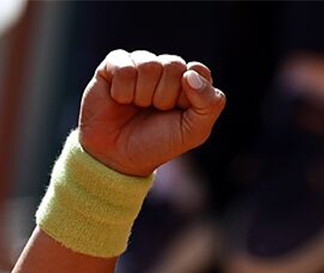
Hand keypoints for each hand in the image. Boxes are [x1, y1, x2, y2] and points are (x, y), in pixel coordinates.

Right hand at [78, 50, 225, 176]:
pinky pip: (124, 67)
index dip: (189, 94)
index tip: (180, 111)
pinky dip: (122, 91)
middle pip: (174, 65)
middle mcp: (165, 68)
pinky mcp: (113, 64)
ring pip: (148, 65)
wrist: (119, 156)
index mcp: (189, 81)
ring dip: (143, 95)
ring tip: (138, 107)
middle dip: (165, 97)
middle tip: (156, 111)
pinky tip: (120, 100)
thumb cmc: (159, 142)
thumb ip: (209, 104)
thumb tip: (190, 74)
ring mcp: (139, 64)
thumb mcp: (194, 131)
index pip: (198, 71)